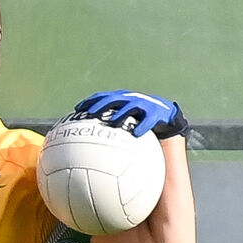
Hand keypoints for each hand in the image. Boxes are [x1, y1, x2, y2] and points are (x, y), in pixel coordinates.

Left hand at [74, 90, 188, 138]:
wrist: (164, 114)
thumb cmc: (139, 120)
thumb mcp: (124, 121)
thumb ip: (109, 128)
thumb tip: (89, 146)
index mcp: (120, 99)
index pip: (102, 97)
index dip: (90, 101)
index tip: (77, 108)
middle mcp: (130, 99)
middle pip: (113, 99)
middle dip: (102, 104)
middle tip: (91, 113)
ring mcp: (143, 104)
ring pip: (131, 106)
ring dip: (121, 113)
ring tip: (113, 121)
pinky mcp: (156, 112)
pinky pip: (149, 120)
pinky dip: (142, 126)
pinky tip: (136, 134)